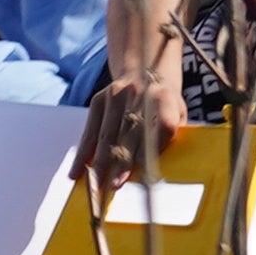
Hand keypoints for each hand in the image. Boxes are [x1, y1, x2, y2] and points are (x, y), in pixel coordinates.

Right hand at [80, 49, 185, 191]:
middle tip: (115, 186)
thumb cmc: (163, 103)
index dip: (155, 148)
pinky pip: (90, 131)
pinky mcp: (99, 99)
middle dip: (122, 163)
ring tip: (97, 184)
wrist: (143, 68)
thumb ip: (173, 136)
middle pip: (130, 133)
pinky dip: (84, 153)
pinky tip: (77, 170)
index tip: (148, 172)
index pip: (163, 125)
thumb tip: (164, 171)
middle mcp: (139, 93)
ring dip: (101, 162)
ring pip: (107, 135)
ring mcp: (116, 95)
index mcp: (165, 98)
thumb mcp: (178, 113)